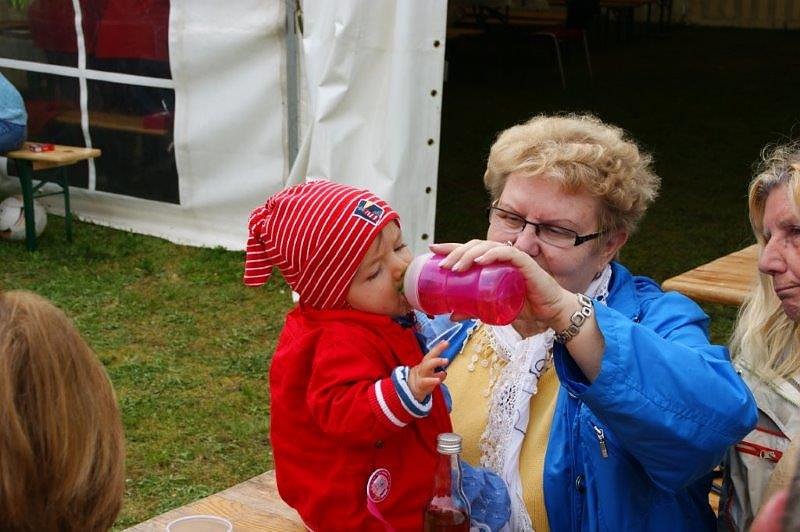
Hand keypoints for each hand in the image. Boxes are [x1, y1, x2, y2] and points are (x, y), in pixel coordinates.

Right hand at [408, 341, 448, 401]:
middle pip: (428, 357)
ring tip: (446, 360)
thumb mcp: (429, 377)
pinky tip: (438, 380)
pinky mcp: (420, 385)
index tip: (446, 342)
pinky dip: (432, 380)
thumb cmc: (421, 382)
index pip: (431, 354)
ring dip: (436, 362)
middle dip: (437, 350)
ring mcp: (421, 375)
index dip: (438, 348)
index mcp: (424, 365)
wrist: (409, 392)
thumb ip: (437, 374)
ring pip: (426, 366)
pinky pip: (426, 381)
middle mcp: (422, 368)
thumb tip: (444, 373)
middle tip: (446, 344)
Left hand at [430, 240, 572, 330]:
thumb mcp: (491, 308)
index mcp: (491, 263)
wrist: (549, 312)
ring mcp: (512, 257)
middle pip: (474, 245)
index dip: (450, 247)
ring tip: (457, 266)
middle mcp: (500, 256)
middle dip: (456, 252)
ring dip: (469, 253)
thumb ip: (473, 310)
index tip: (432, 249)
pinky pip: (507, 253)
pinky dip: (493, 254)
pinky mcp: (525, 263)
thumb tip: (451, 315)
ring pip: (487, 246)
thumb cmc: (523, 305)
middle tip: (443, 265)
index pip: (468, 249)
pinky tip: (481, 260)